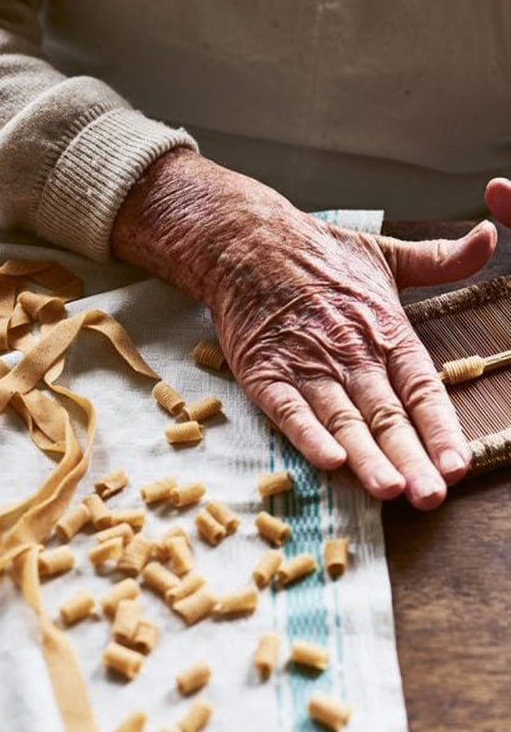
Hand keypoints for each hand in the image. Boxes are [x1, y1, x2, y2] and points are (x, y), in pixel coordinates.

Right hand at [112, 150, 496, 509]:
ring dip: (365, 457)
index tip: (459, 465)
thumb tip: (489, 236)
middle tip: (430, 496)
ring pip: (341, 419)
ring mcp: (305, 364)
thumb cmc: (315, 252)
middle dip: (410, 458)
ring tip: (388, 490)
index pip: (421, 389)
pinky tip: (327, 460)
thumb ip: (441, 259)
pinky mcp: (263, 372)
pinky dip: (306, 434)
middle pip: (385, 416)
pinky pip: (287, 409)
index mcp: (384, 330)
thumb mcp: (385, 252)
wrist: (245, 242)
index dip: (441, 429)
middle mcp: (349, 353)